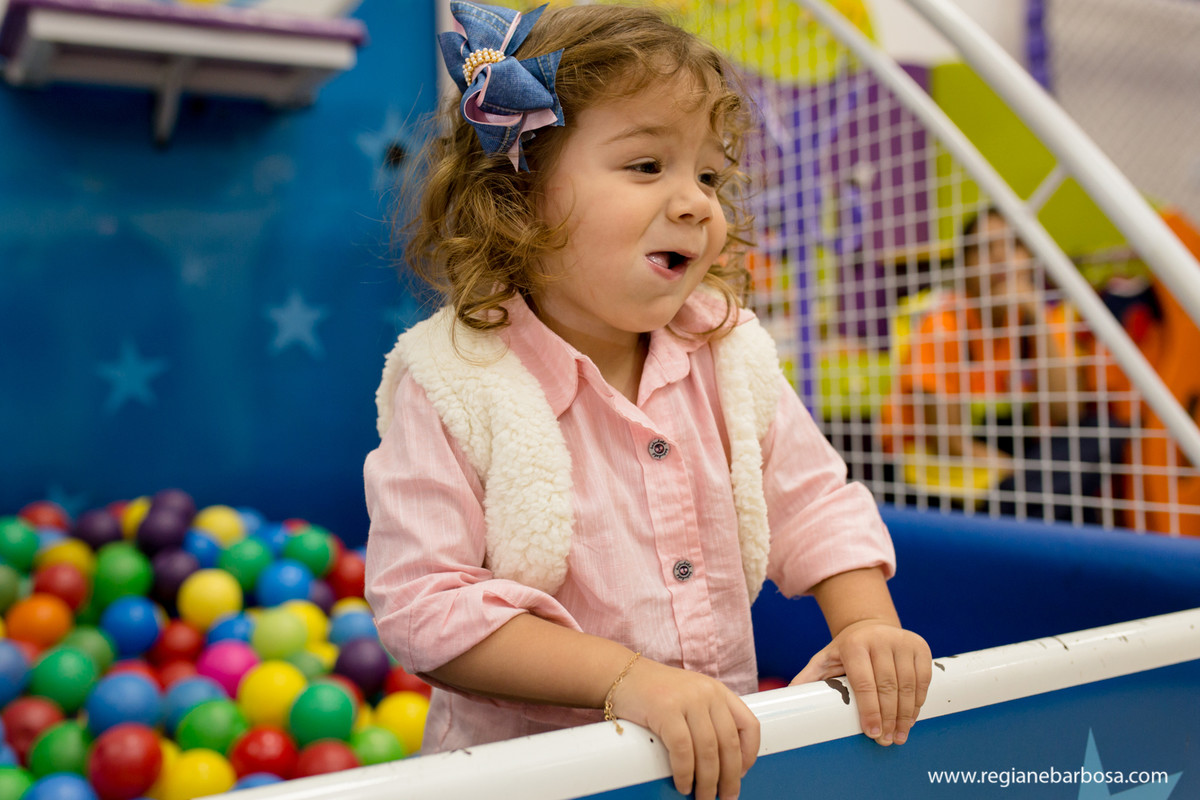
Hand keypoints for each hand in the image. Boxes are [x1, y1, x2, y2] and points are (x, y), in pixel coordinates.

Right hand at [609, 658, 758, 799]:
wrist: (621, 674)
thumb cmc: (655, 692)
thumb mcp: (691, 697)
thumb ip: (708, 719)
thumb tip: (723, 763)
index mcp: (718, 691)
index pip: (749, 725)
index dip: (750, 754)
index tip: (743, 773)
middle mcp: (707, 693)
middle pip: (729, 744)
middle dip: (730, 777)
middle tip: (726, 797)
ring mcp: (687, 700)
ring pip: (708, 751)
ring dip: (707, 781)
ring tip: (702, 797)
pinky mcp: (665, 710)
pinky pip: (682, 750)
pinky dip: (684, 773)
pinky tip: (682, 784)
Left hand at [790, 620, 930, 745]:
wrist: (870, 626)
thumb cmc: (845, 650)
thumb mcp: (824, 659)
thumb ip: (808, 678)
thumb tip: (787, 698)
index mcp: (854, 645)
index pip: (864, 683)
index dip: (869, 710)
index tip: (872, 733)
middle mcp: (879, 640)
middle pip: (888, 687)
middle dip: (888, 718)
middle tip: (886, 740)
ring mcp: (902, 642)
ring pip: (908, 685)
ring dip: (905, 715)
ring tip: (899, 735)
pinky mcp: (920, 646)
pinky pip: (923, 679)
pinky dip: (918, 702)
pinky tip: (910, 718)